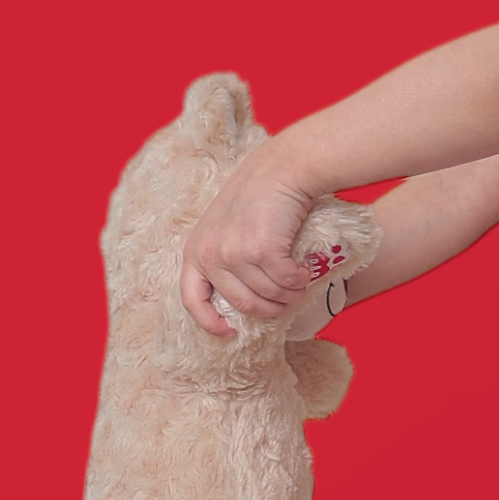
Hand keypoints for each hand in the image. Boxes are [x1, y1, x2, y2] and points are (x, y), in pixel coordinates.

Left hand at [179, 152, 316, 336]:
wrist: (281, 168)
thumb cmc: (257, 197)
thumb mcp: (223, 227)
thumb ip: (222, 259)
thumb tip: (240, 300)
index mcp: (196, 250)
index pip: (192, 299)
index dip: (210, 321)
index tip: (230, 332)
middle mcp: (211, 254)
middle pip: (242, 304)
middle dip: (268, 309)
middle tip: (285, 301)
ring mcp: (235, 253)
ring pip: (269, 295)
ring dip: (289, 294)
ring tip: (298, 283)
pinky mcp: (262, 250)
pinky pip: (287, 281)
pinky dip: (300, 280)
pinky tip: (306, 270)